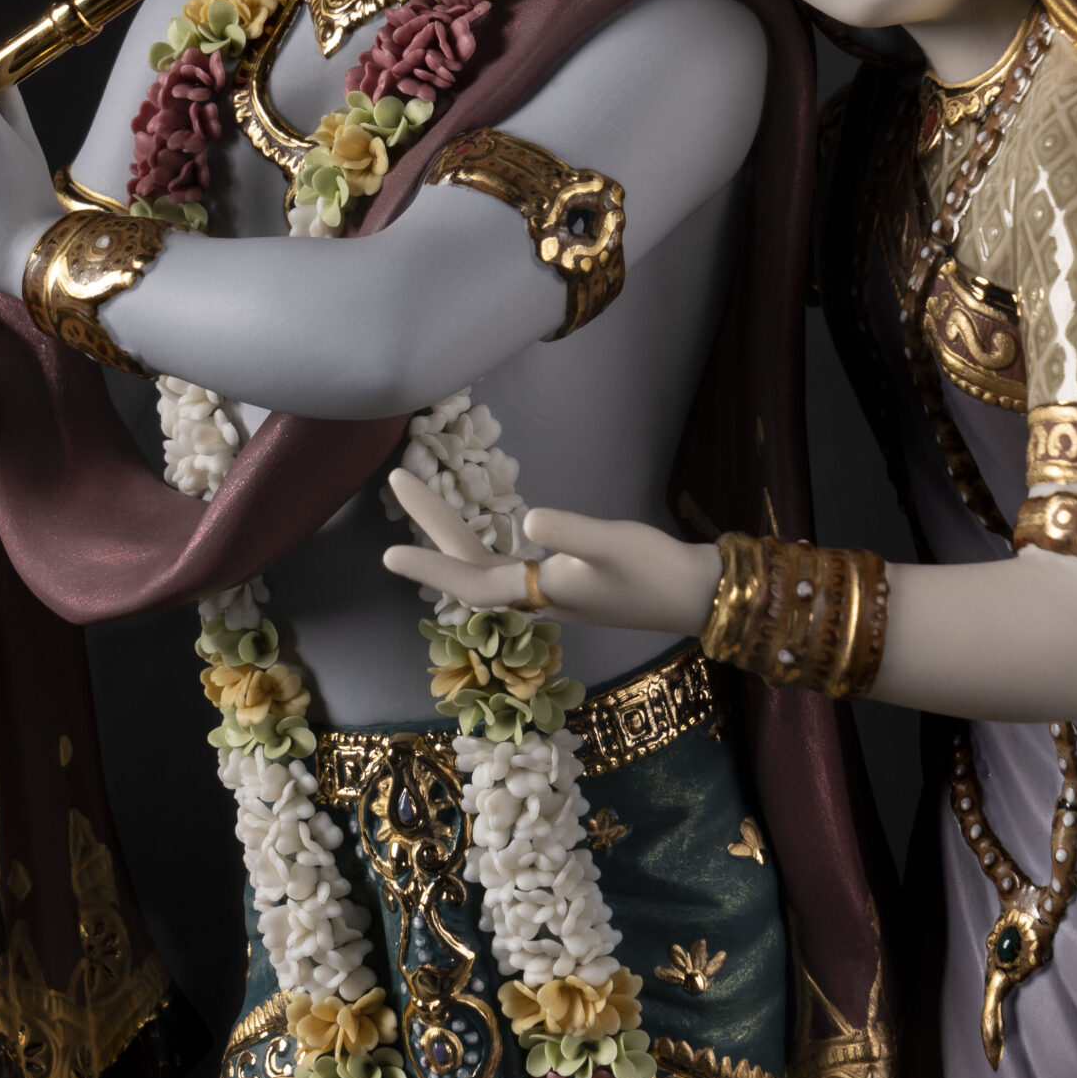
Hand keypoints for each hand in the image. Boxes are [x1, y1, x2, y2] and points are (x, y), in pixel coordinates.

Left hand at [381, 467, 722, 632]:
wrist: (691, 595)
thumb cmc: (653, 568)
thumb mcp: (612, 542)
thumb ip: (571, 531)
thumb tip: (528, 521)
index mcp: (537, 591)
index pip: (468, 581)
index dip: (427, 565)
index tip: (385, 553)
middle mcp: (532, 597)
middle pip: (467, 563)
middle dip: (431, 524)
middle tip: (398, 480)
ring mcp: (545, 592)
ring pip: (483, 563)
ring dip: (450, 532)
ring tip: (423, 497)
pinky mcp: (561, 584)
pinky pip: (504, 565)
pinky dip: (480, 544)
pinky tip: (478, 531)